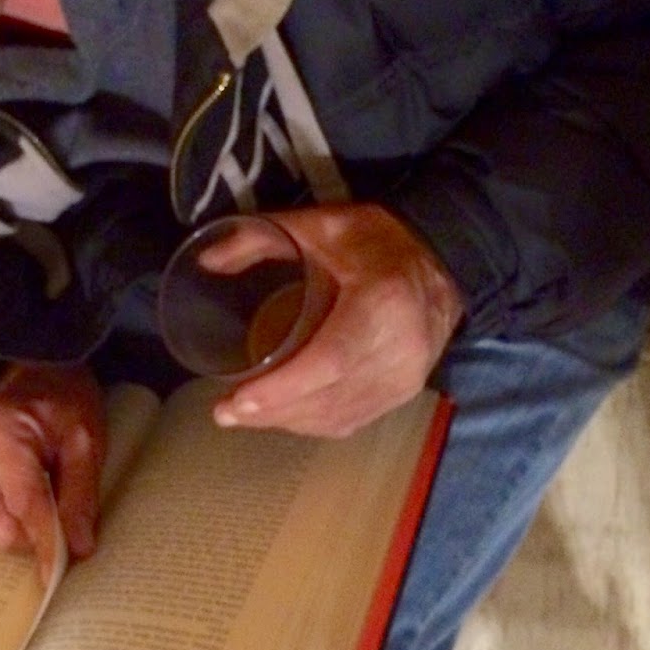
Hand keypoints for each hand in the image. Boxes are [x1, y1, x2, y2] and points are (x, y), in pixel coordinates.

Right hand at [0, 362, 104, 584]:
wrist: (29, 369)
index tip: (58, 574)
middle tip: (62, 533)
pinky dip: (6, 522)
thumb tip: (78, 548)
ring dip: (17, 534)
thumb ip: (80, 494)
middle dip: (27, 540)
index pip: (22, 502)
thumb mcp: (84, 439)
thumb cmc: (61, 399)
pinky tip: (28, 512)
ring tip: (47, 516)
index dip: (43, 542)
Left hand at [212, 203, 463, 437]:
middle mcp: (400, 350)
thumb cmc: (379, 240)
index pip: (329, 360)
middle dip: (272, 411)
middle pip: (329, 397)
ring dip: (288, 422)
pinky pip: (353, 420)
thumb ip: (261, 238)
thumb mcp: (322, 226)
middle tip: (224, 412)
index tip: (238, 402)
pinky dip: (314, 423)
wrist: (443, 259)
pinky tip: (285, 417)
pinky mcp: (405, 392)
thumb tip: (205, 260)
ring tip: (245, 415)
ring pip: (339, 416)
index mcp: (383, 303)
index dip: (282, 388)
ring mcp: (406, 377)